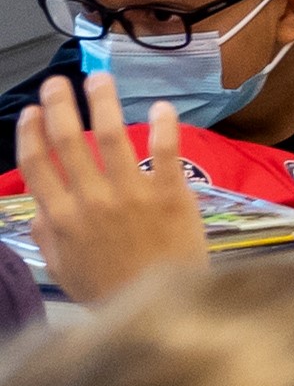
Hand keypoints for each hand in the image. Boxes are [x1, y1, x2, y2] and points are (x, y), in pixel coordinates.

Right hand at [13, 74, 206, 302]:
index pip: (37, 167)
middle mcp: (91, 202)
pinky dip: (163, 125)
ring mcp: (131, 196)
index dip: (31, 134)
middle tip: (59, 81)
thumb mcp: (64, 269)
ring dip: (103, 103)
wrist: (163, 308)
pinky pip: (164, 152)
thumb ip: (48, 236)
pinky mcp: (170, 194)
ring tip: (100, 78)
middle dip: (61, 106)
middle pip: (69, 143)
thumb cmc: (111, 289)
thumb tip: (41, 205)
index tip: (33, 111)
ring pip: (112, 137)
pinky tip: (160, 105)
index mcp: (61, 220)